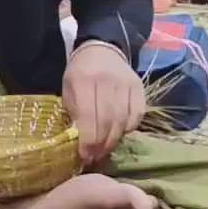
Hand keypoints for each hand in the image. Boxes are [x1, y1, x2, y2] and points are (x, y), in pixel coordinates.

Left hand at [63, 42, 145, 164]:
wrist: (102, 50)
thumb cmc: (80, 74)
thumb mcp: (68, 89)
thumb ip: (74, 114)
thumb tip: (81, 143)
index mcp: (83, 80)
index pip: (88, 117)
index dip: (88, 141)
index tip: (85, 156)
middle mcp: (107, 81)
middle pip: (108, 121)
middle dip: (101, 145)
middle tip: (95, 158)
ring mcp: (125, 83)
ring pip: (123, 120)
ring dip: (114, 141)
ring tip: (105, 150)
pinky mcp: (139, 86)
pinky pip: (137, 115)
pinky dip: (128, 128)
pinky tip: (119, 133)